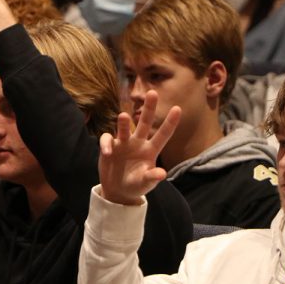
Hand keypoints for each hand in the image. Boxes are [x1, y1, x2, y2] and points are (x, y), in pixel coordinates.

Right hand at [98, 91, 179, 205]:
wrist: (117, 190)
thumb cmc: (136, 185)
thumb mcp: (146, 183)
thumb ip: (152, 177)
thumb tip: (162, 173)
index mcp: (151, 150)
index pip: (163, 135)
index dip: (170, 123)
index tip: (178, 108)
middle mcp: (138, 143)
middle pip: (145, 123)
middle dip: (149, 108)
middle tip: (152, 92)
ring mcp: (123, 144)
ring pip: (124, 128)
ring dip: (124, 123)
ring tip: (124, 116)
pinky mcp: (109, 147)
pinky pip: (107, 140)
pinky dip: (106, 144)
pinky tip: (107, 153)